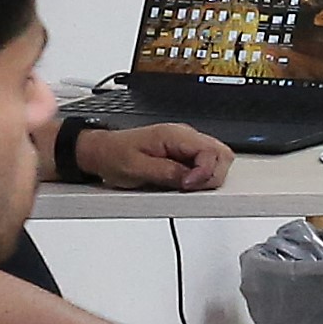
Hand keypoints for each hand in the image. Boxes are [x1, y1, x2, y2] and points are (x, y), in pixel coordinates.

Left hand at [73, 121, 230, 190]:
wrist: (100, 151)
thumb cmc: (113, 155)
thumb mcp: (137, 169)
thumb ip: (168, 173)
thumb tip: (191, 180)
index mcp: (174, 134)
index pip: (211, 151)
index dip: (205, 173)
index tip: (187, 186)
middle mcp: (184, 136)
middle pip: (222, 154)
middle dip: (213, 176)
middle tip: (192, 188)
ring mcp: (185, 143)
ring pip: (218, 159)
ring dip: (208, 177)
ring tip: (186, 187)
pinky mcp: (183, 153)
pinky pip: (204, 164)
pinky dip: (200, 176)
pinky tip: (184, 183)